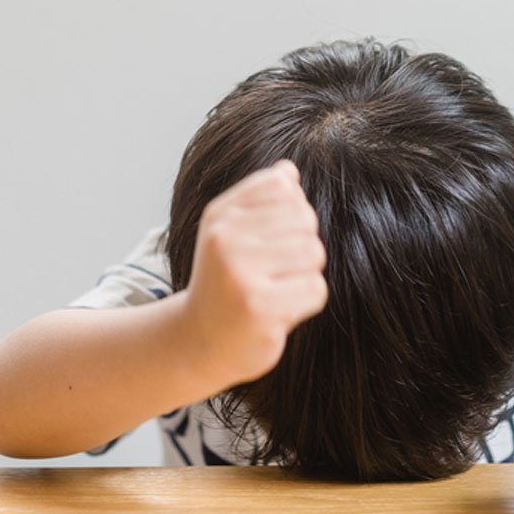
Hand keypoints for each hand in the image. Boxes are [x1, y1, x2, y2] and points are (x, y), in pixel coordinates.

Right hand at [181, 159, 327, 389]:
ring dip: (305, 275)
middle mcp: (226, 239)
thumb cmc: (225, 283)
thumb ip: (261, 198)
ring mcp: (241, 274)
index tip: (270, 239)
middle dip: (302, 246)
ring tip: (275, 290)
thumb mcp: (231, 234)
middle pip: (304, 219)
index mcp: (220, 216)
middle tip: (274, 272)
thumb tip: (289, 170)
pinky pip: (315, 288)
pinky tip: (279, 311)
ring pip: (314, 253)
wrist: (199, 343)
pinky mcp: (260, 308)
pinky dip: (306, 302)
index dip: (291, 212)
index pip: (283, 186)